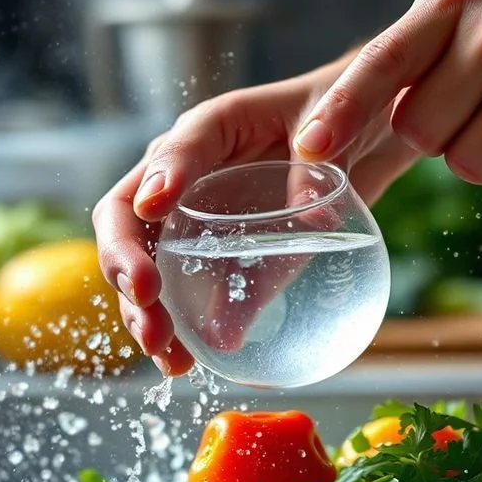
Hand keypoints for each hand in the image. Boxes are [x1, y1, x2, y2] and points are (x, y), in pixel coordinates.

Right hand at [92, 54, 418, 375]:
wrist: (354, 135)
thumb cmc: (339, 116)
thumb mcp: (336, 126)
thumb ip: (318, 164)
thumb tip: (312, 224)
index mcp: (210, 130)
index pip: (170, 152)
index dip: (158, 179)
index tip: (153, 208)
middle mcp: (184, 175)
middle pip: (127, 218)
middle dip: (126, 263)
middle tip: (147, 302)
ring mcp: (190, 220)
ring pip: (143, 265)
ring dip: (143, 311)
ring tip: (167, 354)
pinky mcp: (210, 257)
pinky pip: (180, 294)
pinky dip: (177, 331)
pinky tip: (186, 364)